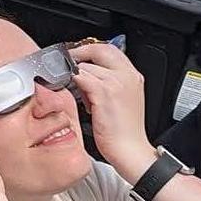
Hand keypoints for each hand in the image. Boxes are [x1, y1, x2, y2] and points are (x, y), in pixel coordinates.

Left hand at [68, 40, 154, 183]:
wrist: (130, 150)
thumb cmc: (124, 130)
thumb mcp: (122, 99)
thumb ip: (109, 82)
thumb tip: (87, 74)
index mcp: (133, 75)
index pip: (109, 49)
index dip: (90, 50)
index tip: (78, 56)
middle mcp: (127, 75)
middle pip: (99, 49)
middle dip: (80, 54)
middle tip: (68, 63)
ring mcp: (116, 82)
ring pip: (86, 65)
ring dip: (76, 75)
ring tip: (77, 90)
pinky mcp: (104, 92)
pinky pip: (82, 77)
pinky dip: (74, 82)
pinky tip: (73, 92)